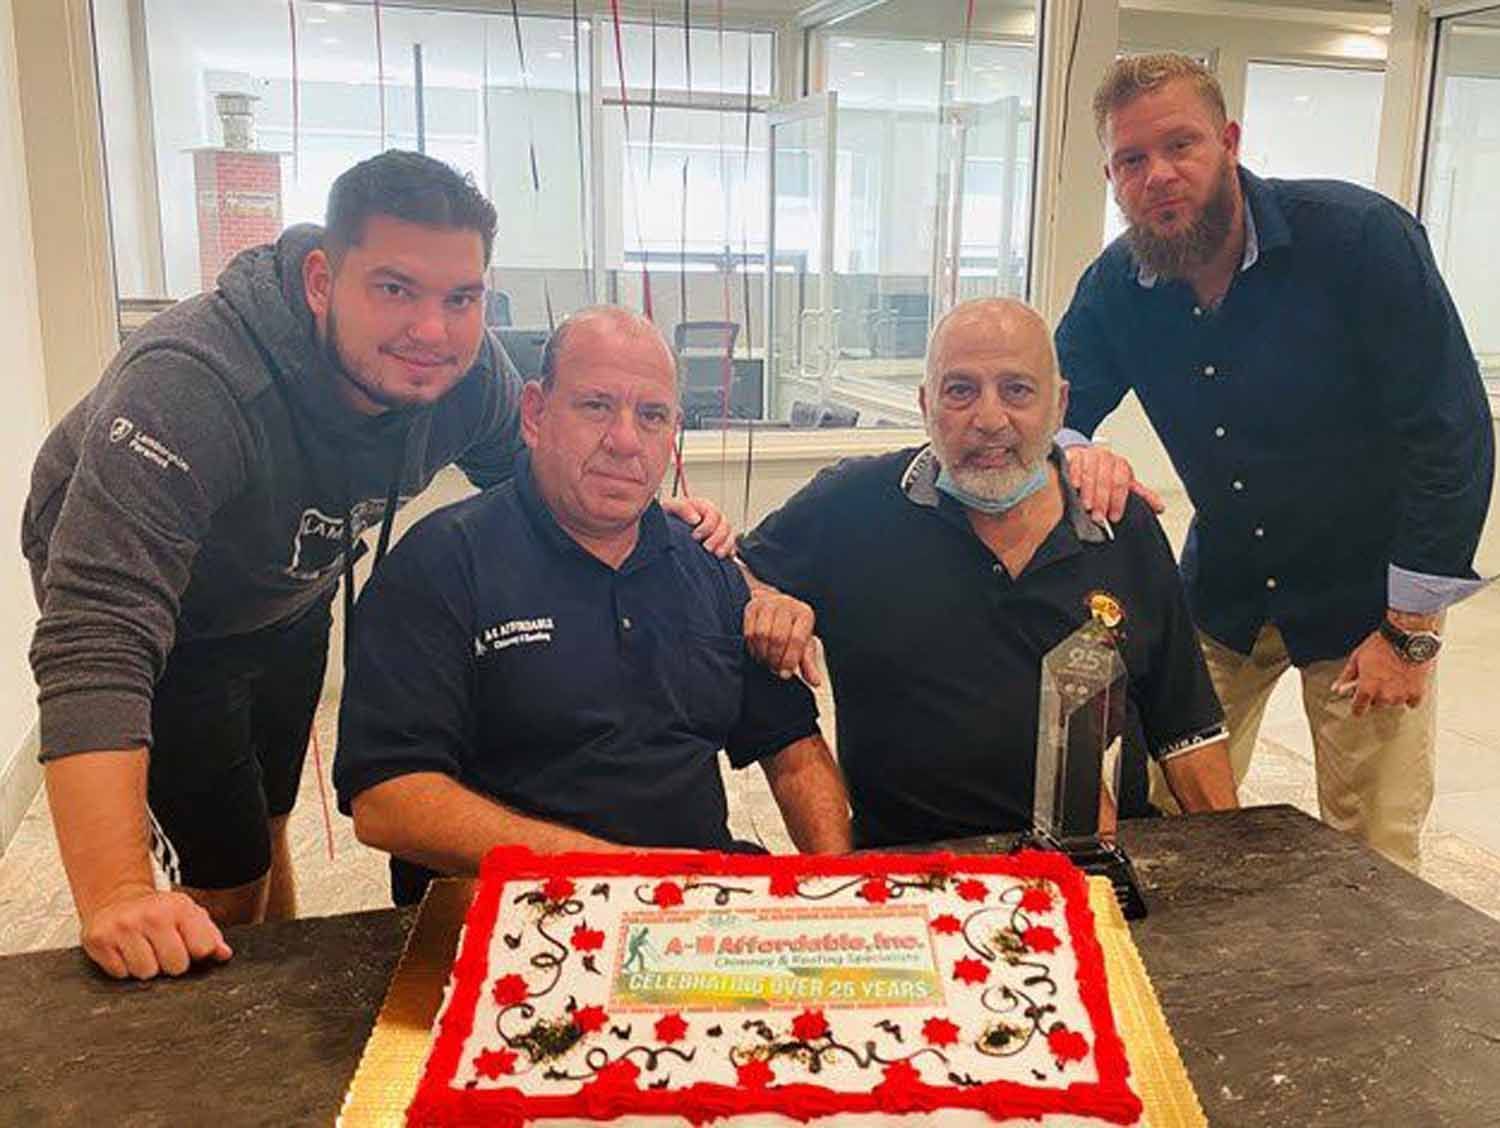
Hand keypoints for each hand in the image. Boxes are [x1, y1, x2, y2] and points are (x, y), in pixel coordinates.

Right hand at [81, 886, 231, 979]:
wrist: (117, 899)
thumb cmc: (158, 912)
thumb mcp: (188, 916)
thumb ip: (210, 936)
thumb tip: (224, 954)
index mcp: (180, 907)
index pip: (202, 949)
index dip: (197, 954)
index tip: (188, 947)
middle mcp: (151, 914)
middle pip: (175, 966)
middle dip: (171, 964)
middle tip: (162, 950)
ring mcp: (123, 927)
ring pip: (146, 973)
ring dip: (146, 968)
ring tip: (143, 950)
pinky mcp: (99, 939)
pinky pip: (120, 974)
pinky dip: (123, 968)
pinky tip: (125, 951)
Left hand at [661, 496, 733, 557]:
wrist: (667, 532)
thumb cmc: (669, 518)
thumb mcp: (670, 507)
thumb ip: (681, 508)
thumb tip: (696, 519)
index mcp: (703, 507)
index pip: (714, 514)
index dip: (707, 526)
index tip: (695, 536)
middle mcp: (714, 518)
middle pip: (725, 525)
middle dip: (717, 538)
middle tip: (706, 548)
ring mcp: (719, 531)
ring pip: (731, 536)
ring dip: (725, 546)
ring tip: (716, 555)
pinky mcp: (721, 544)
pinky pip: (732, 547)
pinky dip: (730, 552)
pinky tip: (723, 558)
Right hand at [743, 589, 821, 686]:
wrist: (775, 607)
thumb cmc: (792, 629)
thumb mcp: (804, 645)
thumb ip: (809, 663)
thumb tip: (815, 682)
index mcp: (805, 614)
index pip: (797, 639)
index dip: (790, 659)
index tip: (785, 674)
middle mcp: (787, 605)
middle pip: (778, 637)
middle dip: (775, 658)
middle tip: (774, 668)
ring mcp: (768, 604)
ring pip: (761, 634)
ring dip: (763, 654)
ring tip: (766, 661)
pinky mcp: (752, 607)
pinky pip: (749, 632)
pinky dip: (752, 648)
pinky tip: (758, 653)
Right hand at [1063, 444, 1163, 522]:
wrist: (1085, 460)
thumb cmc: (1105, 475)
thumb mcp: (1124, 485)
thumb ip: (1141, 496)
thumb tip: (1160, 508)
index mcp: (1121, 466)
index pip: (1122, 482)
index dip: (1119, 500)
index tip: (1114, 517)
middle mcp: (1106, 458)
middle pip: (1106, 478)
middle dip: (1102, 500)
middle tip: (1098, 516)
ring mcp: (1089, 455)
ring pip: (1090, 472)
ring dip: (1089, 491)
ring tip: (1086, 506)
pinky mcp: (1074, 454)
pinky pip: (1075, 463)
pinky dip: (1075, 475)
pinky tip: (1075, 486)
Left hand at [1333, 630, 1432, 716]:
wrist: (1406, 637)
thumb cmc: (1380, 645)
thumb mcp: (1357, 658)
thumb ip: (1346, 676)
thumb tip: (1336, 688)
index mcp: (1367, 688)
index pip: (1358, 709)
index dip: (1357, 707)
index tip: (1358, 706)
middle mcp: (1384, 696)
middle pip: (1377, 705)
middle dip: (1375, 695)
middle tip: (1378, 679)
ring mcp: (1401, 695)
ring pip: (1393, 703)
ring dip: (1392, 695)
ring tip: (1393, 678)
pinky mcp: (1417, 692)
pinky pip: (1411, 703)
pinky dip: (1409, 696)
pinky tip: (1406, 684)